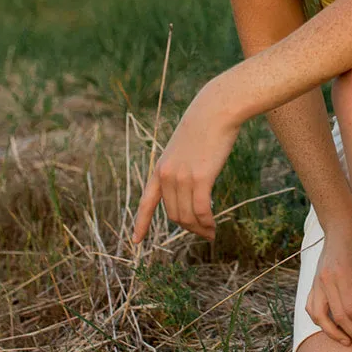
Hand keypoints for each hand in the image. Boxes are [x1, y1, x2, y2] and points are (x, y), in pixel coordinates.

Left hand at [132, 78, 242, 244]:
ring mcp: (182, 177)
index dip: (140, 223)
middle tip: (203, 233)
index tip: (135, 241)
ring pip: (187, 215)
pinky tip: (213, 227)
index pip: (146, 202)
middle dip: (188, 228)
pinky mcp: (201, 178)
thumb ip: (182, 169)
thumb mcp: (184, 149)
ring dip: (199, 228)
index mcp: (160, 169)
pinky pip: (201, 210)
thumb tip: (190, 190)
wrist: (215, 110)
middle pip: (173, 214)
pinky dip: (207, 223)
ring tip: (210, 233)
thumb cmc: (204, 127)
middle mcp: (167, 176)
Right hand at [305, 221, 351, 350]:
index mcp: (340, 273)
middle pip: (338, 316)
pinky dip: (319, 320)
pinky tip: (332, 327)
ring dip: (333, 332)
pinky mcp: (313, 282)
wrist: (341, 223)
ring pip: (318, 316)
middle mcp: (325, 280)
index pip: (351, 310)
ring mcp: (316, 281)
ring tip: (348, 341)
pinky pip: (311, 307)